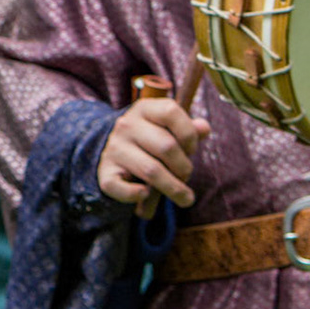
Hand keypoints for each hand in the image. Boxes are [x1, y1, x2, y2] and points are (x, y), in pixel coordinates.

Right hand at [97, 99, 207, 217]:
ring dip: (174, 188)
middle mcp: (126, 125)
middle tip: (186, 175)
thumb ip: (188, 129)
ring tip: (185, 198)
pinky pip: (122, 188)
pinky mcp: (105, 172)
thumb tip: (204, 128)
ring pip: (151, 171)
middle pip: (166, 147)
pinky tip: (146, 194)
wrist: (115, 152)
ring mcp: (114, 148)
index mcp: (144, 109)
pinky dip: (137, 195)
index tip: (191, 149)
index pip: (171, 112)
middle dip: (184, 167)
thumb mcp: (168, 128)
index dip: (189, 133)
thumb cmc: (151, 140)